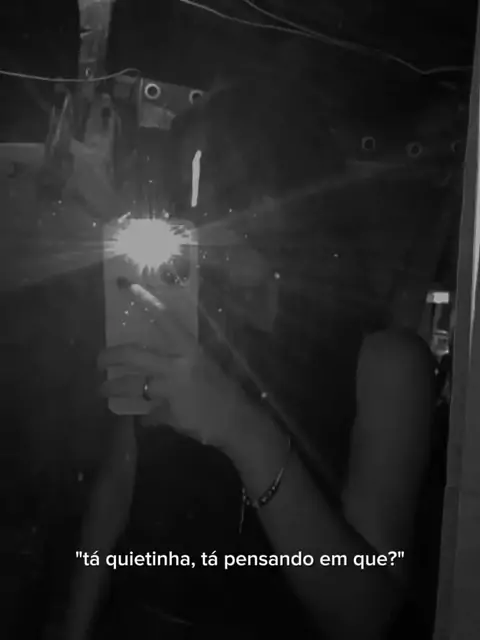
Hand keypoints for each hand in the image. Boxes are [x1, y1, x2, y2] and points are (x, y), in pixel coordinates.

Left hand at [98, 310, 247, 451]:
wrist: (235, 420)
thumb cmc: (222, 388)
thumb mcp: (203, 364)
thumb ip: (181, 358)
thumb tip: (159, 355)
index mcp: (189, 349)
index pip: (165, 319)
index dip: (146, 302)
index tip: (128, 287)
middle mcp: (177, 366)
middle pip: (133, 355)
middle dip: (110, 356)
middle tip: (98, 361)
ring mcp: (170, 391)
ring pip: (132, 386)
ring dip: (112, 388)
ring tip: (103, 389)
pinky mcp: (166, 413)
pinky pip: (148, 414)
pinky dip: (145, 417)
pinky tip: (145, 419)